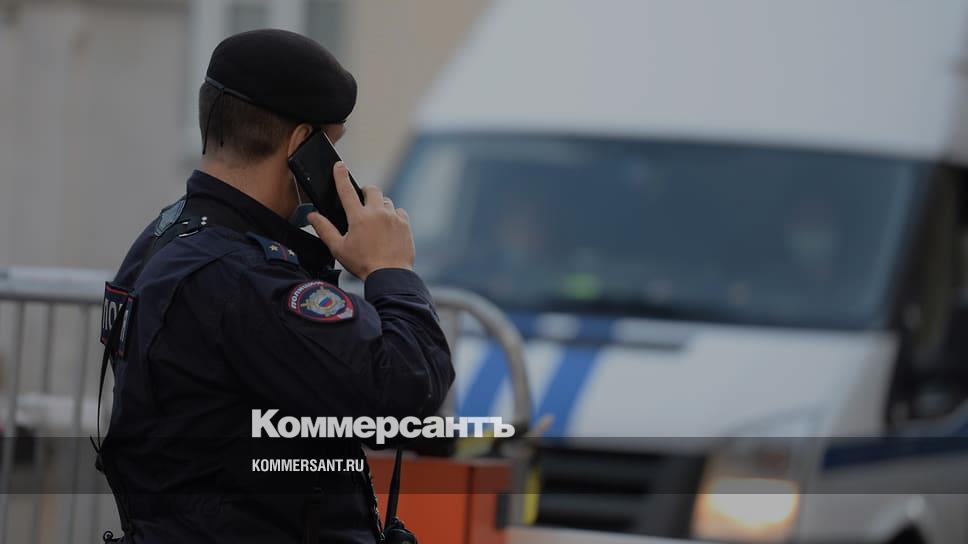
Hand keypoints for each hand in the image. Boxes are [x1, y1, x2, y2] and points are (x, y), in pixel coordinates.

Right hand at [308, 162, 414, 279]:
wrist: (390, 275)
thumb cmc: (362, 264)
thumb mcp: (338, 248)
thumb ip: (324, 229)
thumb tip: (312, 216)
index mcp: (358, 217)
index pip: (346, 190)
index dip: (340, 175)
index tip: (339, 165)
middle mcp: (377, 213)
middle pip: (371, 189)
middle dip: (365, 191)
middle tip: (362, 202)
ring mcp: (393, 217)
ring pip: (385, 201)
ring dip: (379, 205)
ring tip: (375, 219)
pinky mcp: (405, 224)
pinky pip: (399, 211)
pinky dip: (393, 215)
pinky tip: (388, 227)